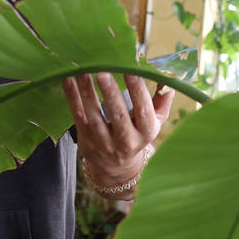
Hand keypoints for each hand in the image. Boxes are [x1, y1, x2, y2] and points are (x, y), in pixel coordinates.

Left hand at [62, 72, 173, 196]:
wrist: (117, 168)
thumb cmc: (137, 135)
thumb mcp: (155, 122)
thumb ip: (162, 100)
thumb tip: (169, 79)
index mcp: (146, 132)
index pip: (143, 110)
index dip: (137, 90)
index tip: (132, 70)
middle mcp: (126, 141)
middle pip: (118, 115)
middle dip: (111, 93)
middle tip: (103, 72)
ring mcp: (104, 142)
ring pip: (95, 116)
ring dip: (88, 92)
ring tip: (83, 71)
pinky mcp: (86, 140)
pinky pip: (78, 117)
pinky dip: (72, 98)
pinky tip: (68, 80)